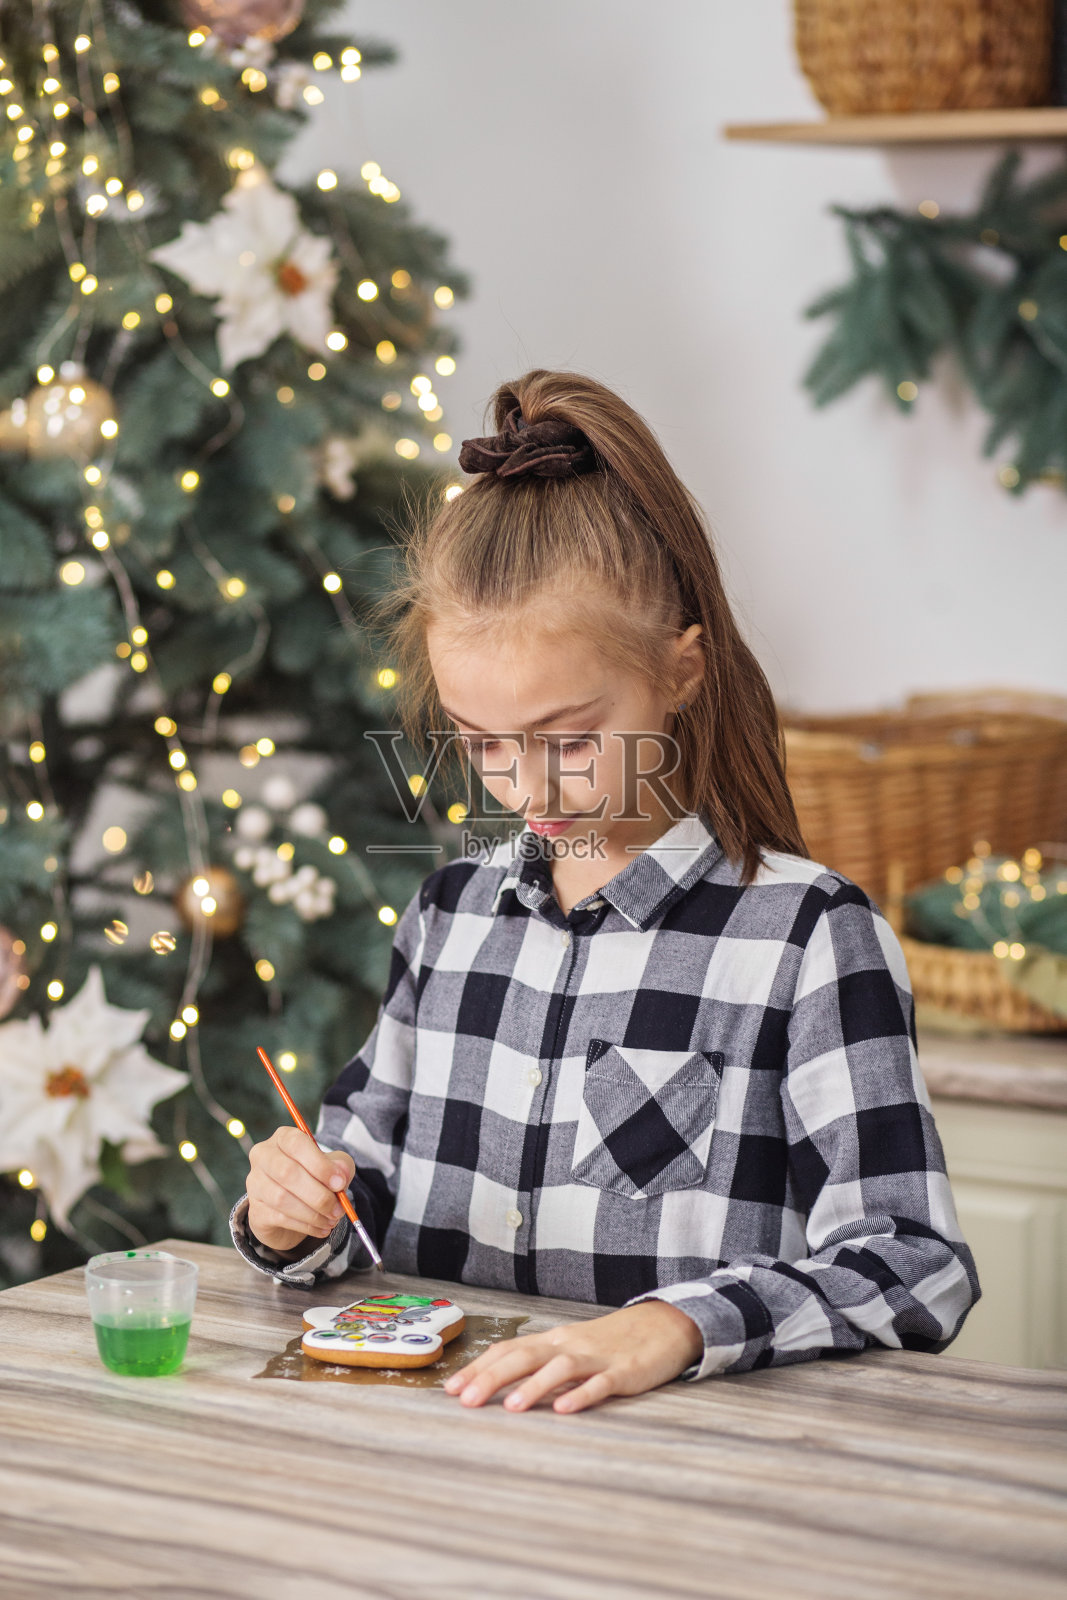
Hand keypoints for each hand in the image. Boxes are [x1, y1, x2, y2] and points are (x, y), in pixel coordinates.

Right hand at [245, 1126, 354, 1252]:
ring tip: (332, 1220)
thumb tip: (340, 1174)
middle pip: (287, 1172)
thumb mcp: (334, 1166)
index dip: (319, 1164)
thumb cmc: (316, 1177)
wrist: (294, 1207)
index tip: (340, 1183)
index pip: (296, 1144)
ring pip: (282, 1198)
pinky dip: (305, 1226)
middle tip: (338, 1208)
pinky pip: (279, 1218)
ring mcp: (255, 1184)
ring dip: (313, 1213)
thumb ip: (341, 1166)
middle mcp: (263, 1156)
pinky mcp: (255, 1210)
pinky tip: (321, 1228)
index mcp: (283, 1138)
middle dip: (317, 1194)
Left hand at [443, 1299, 703, 1414]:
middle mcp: (568, 1345)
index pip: (507, 1350)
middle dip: (492, 1378)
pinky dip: (581, 1395)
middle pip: (524, 1357)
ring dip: (534, 1386)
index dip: (478, 1368)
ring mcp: (596, 1357)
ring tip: (512, 1408)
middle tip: (465, 1400)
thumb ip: (539, 1364)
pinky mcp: (624, 1372)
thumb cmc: (609, 1342)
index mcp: (552, 1340)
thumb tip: (498, 1385)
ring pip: (560, 1368)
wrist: (662, 1325)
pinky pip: (600, 1384)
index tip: (450, 1389)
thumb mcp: (570, 1348)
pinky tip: (565, 1409)